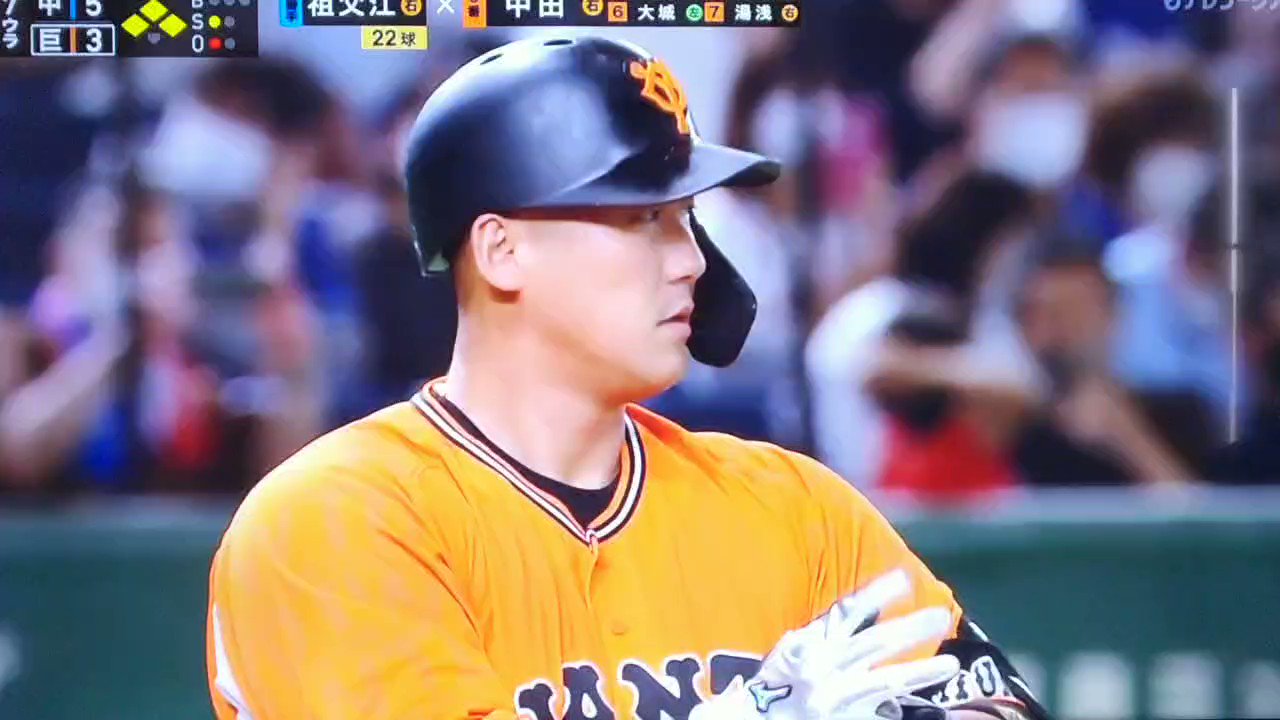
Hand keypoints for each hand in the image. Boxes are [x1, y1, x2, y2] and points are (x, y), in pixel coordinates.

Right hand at [693, 570, 960, 719]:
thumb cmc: (769, 689)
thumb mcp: (788, 654)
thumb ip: (818, 638)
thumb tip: (849, 620)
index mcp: (810, 645)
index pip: (847, 614)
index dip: (876, 595)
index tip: (905, 578)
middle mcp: (824, 668)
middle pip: (875, 644)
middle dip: (911, 630)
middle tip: (942, 618)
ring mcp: (835, 697)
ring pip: (885, 680)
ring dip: (921, 672)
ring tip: (952, 664)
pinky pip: (880, 714)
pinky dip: (900, 710)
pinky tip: (935, 712)